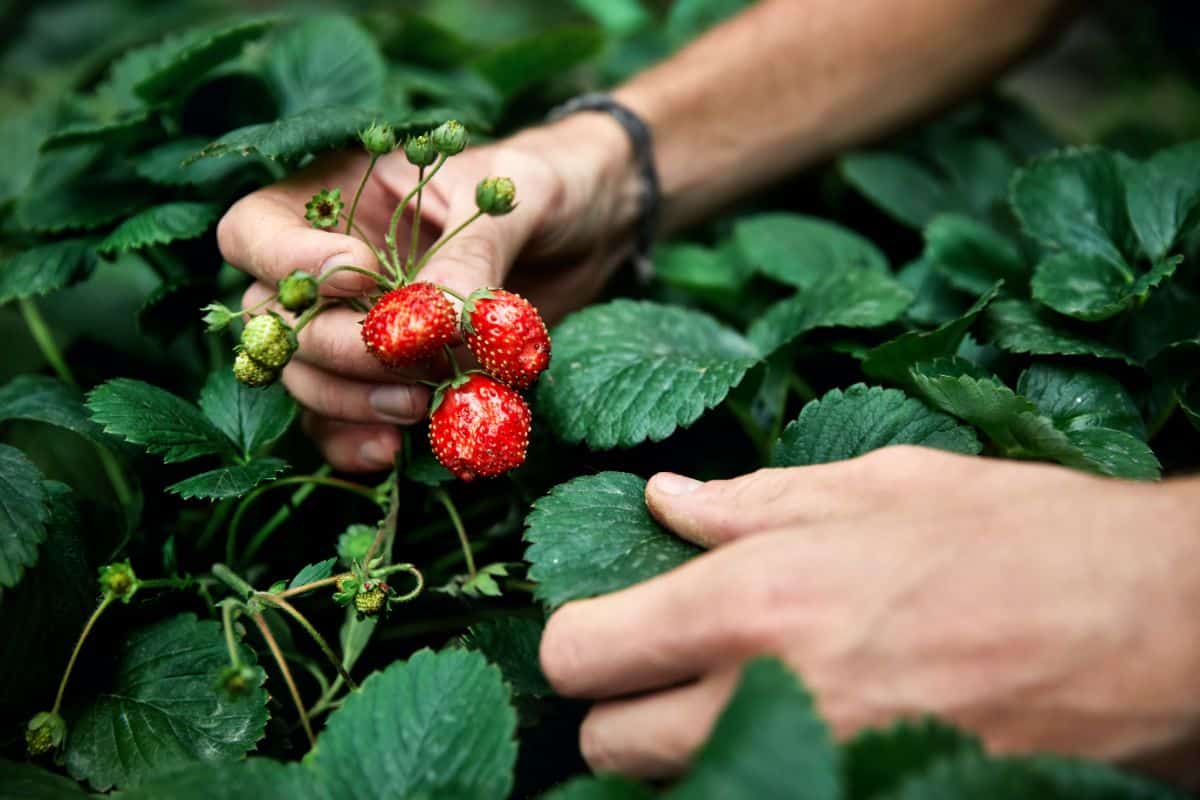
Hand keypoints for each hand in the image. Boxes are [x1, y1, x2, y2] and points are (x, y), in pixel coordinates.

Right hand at [217, 114, 637, 470]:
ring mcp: (355, 325)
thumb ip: (471, 251)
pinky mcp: (389, 377)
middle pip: (273, 321)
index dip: (288, 263)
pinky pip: (340, 421)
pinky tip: (395, 450)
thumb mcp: (515, 195)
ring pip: (301, 378)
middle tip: (406, 360)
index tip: (362, 275)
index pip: (254, 232)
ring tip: (417, 404)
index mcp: (337, 196)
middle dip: (335, 348)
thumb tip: (434, 322)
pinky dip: (355, 441)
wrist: (593, 228)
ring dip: (347, 400)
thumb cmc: (548, 184)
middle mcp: (329, 265)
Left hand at [539, 447, 1199, 781]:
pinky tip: (798, 726)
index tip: (612, 629)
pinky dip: (754, 772)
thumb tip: (663, 500)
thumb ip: (753, 501)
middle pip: (608, 744)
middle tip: (671, 670)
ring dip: (683, 752)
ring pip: (676, 790)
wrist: (1162, 628)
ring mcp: (820, 769)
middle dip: (623, 709)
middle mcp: (769, 696)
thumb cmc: (1024, 538)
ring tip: (739, 695)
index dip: (582, 642)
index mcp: (756, 599)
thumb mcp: (880, 486)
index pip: (581, 654)